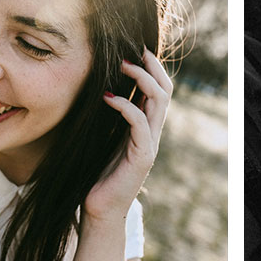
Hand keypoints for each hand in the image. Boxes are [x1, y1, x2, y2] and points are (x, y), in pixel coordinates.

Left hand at [84, 50, 172, 224]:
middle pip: (165, 91)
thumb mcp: (102, 140)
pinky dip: (125, 106)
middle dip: (152, 67)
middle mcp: (152, 133)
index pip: (159, 90)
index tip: (135, 49)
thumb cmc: (95, 176)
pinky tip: (107, 97)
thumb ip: (107, 120)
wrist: (98, 211)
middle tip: (133, 50)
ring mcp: (150, 144)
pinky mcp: (142, 156)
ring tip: (123, 65)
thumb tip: (96, 91)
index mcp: (145, 128)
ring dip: (142, 79)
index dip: (152, 68)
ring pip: (159, 102)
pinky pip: (140, 123)